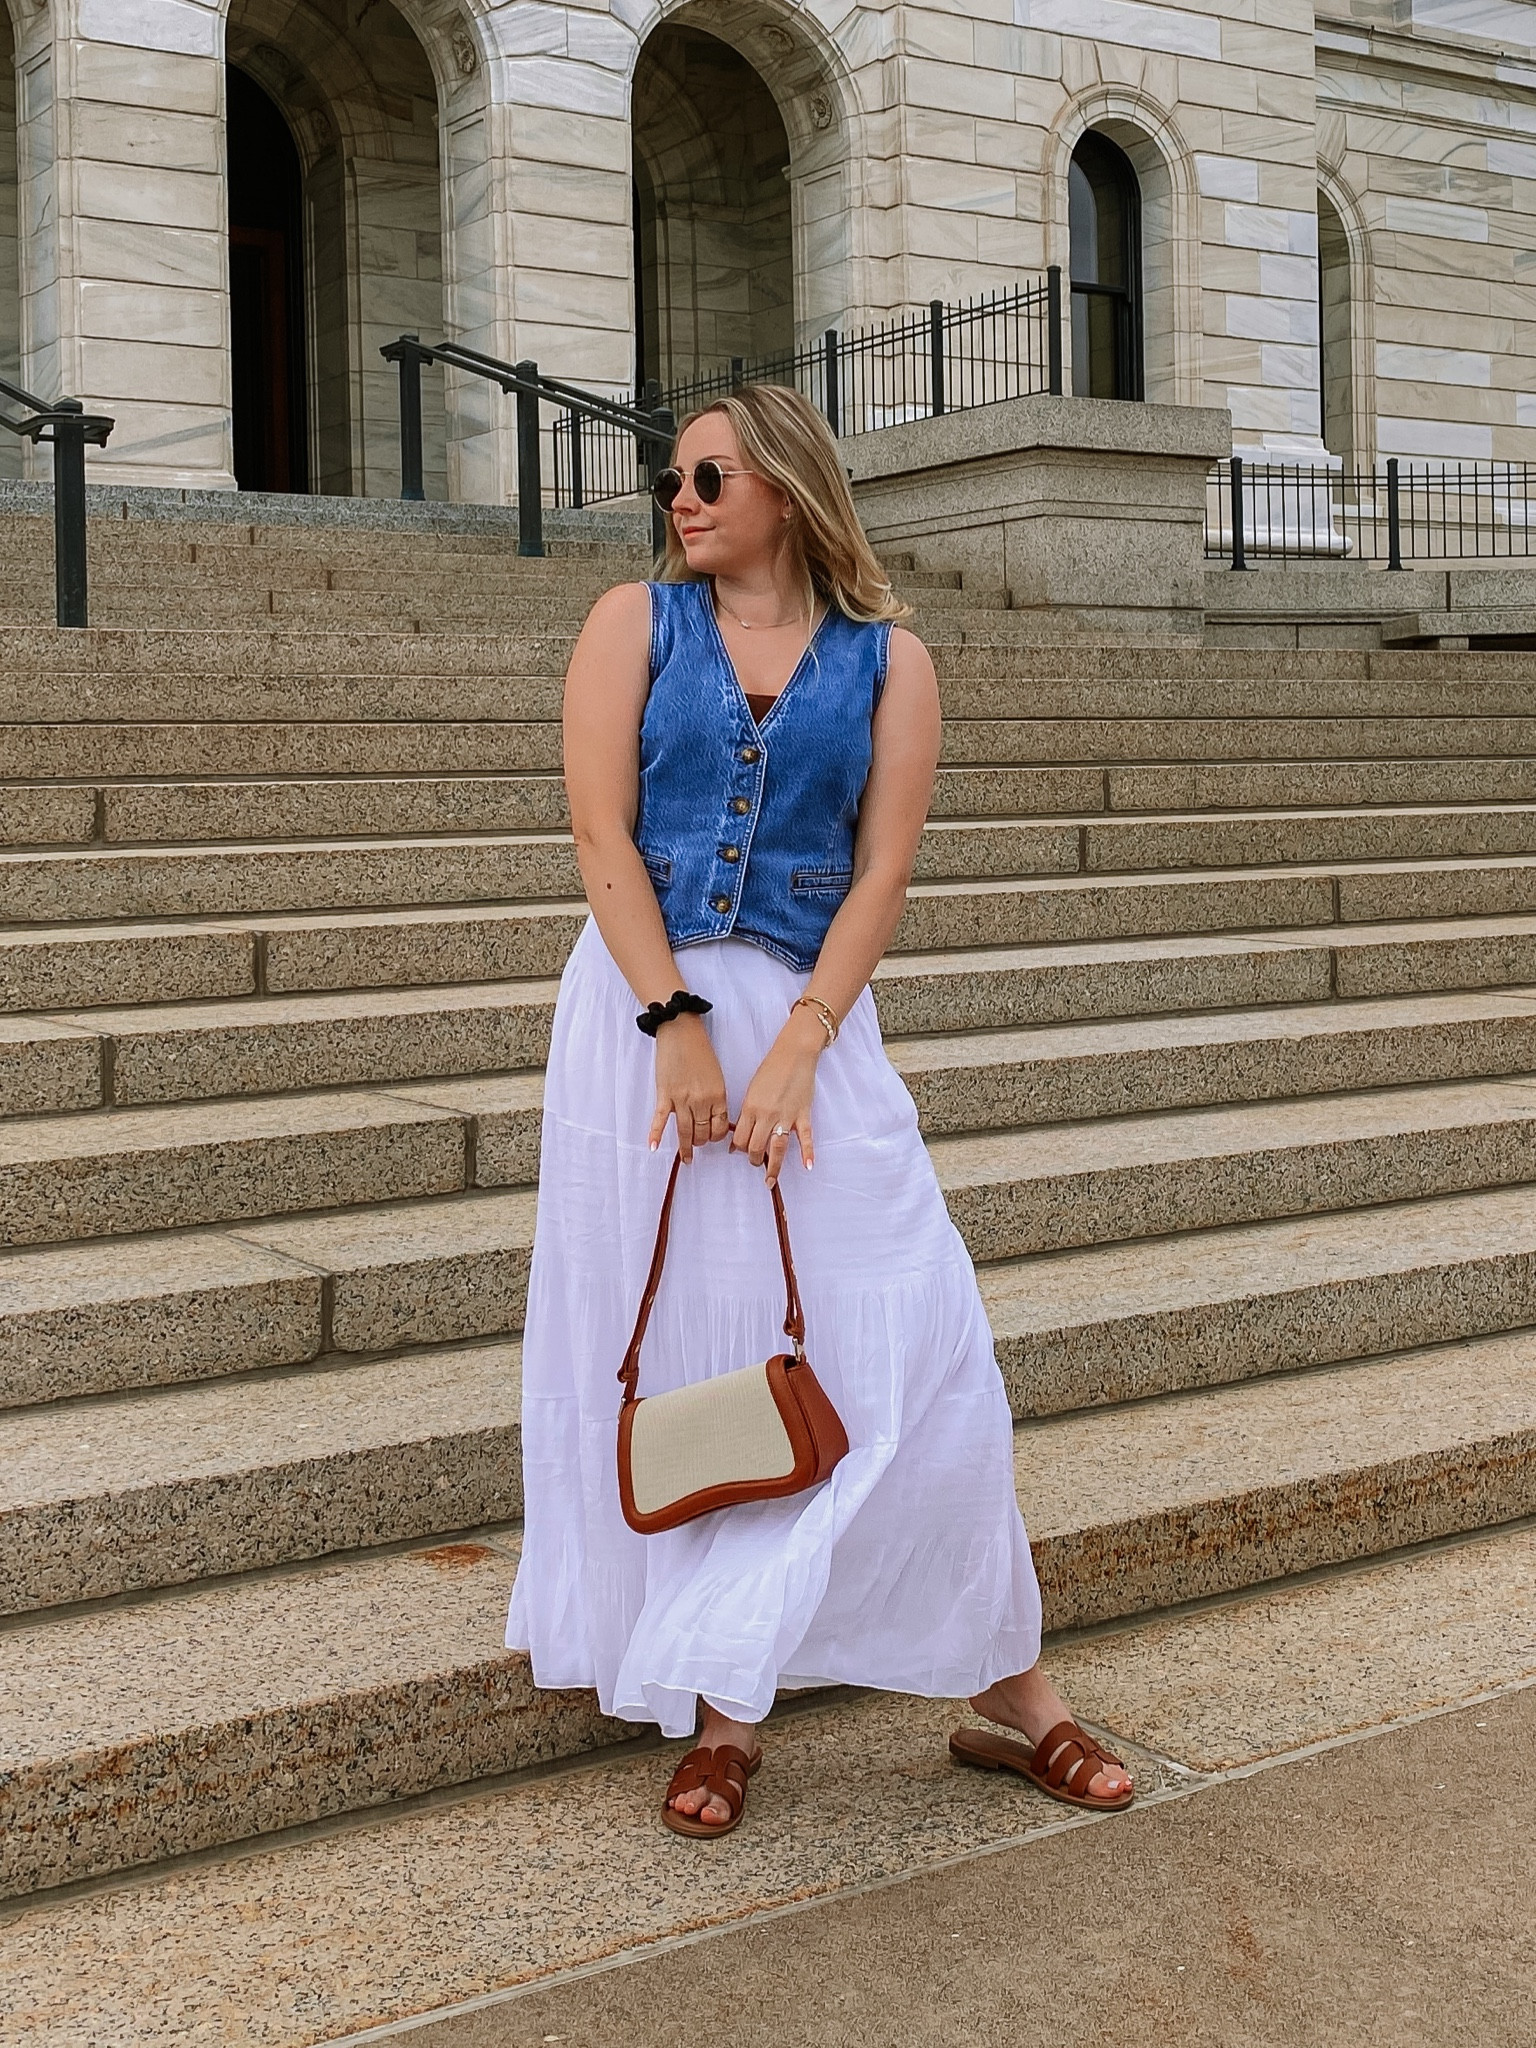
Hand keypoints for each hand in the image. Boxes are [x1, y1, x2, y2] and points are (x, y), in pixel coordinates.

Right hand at [649, 1013, 729, 1161]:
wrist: (681, 1032)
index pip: (720, 1127)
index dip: (717, 1136)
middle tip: (698, 1146)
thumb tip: (714, 1116)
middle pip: (702, 1132)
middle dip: (701, 1142)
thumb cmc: (700, 1050)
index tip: (713, 1138)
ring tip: (686, 1158)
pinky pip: (660, 1119)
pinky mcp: (664, 1095)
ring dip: (686, 1146)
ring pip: (685, 1131)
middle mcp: (701, 1101)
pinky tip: (653, 1147)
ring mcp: (681, 1099)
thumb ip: (716, 1097)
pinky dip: (655, 1134)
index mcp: (718, 1095)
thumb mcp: (717, 1075)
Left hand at [732, 1011, 822, 1185]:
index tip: (738, 1152)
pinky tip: (807, 1167)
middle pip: (756, 1147)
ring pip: (777, 1148)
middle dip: (754, 1159)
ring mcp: (786, 1116)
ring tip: (770, 1180)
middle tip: (756, 1163)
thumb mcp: (752, 1090)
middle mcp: (766, 1115)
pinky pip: (805, 1138)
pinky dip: (807, 1153)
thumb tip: (739, 1134)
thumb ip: (747, 1113)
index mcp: (750, 1108)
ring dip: (773, 1167)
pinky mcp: (803, 1114)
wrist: (794, 1054)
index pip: (740, 1138)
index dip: (738, 1148)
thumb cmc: (771, 1070)